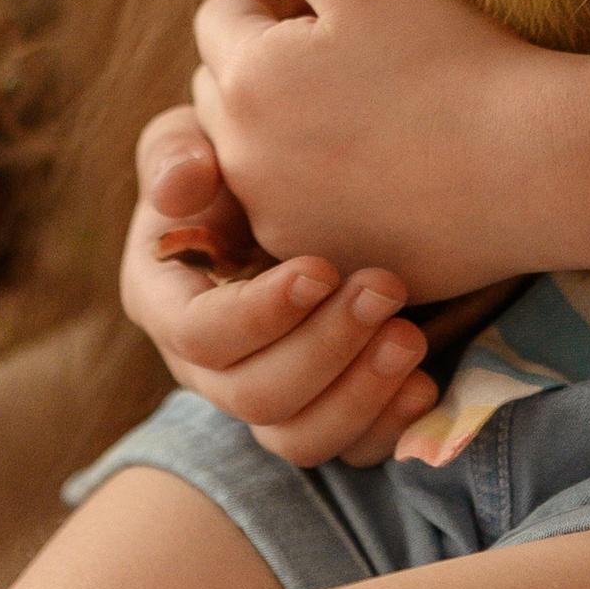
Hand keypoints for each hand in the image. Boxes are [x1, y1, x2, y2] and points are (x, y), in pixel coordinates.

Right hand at [116, 107, 438, 466]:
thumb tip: (178, 190)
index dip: (259, 314)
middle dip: (324, 348)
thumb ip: (176, 155)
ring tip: (410, 339)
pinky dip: (385, 426)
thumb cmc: (234, 158)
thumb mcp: (195, 139)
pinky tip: (423, 384)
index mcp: (165, 301)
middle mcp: (205, 365)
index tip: (321, 269)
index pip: (200, 333)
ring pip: (297, 436)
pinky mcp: (315, 410)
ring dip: (358, 394)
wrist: (294, 184)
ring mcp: (261, 396)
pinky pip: (345, 449)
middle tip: (385, 289)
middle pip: (253, 394)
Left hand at [182, 0, 546, 293]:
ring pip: (252, 152)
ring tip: (369, 106)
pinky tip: (385, 163)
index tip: (340, 3)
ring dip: (285, 123)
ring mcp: (279, 224)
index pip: (220, 15)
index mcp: (246, 79)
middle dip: (268, 59)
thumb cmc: (451, 56)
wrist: (534, 165)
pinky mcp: (321, 262)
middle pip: (225, 86)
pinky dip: (318, 185)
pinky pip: (293, 210)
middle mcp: (242, 162)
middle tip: (355, 49)